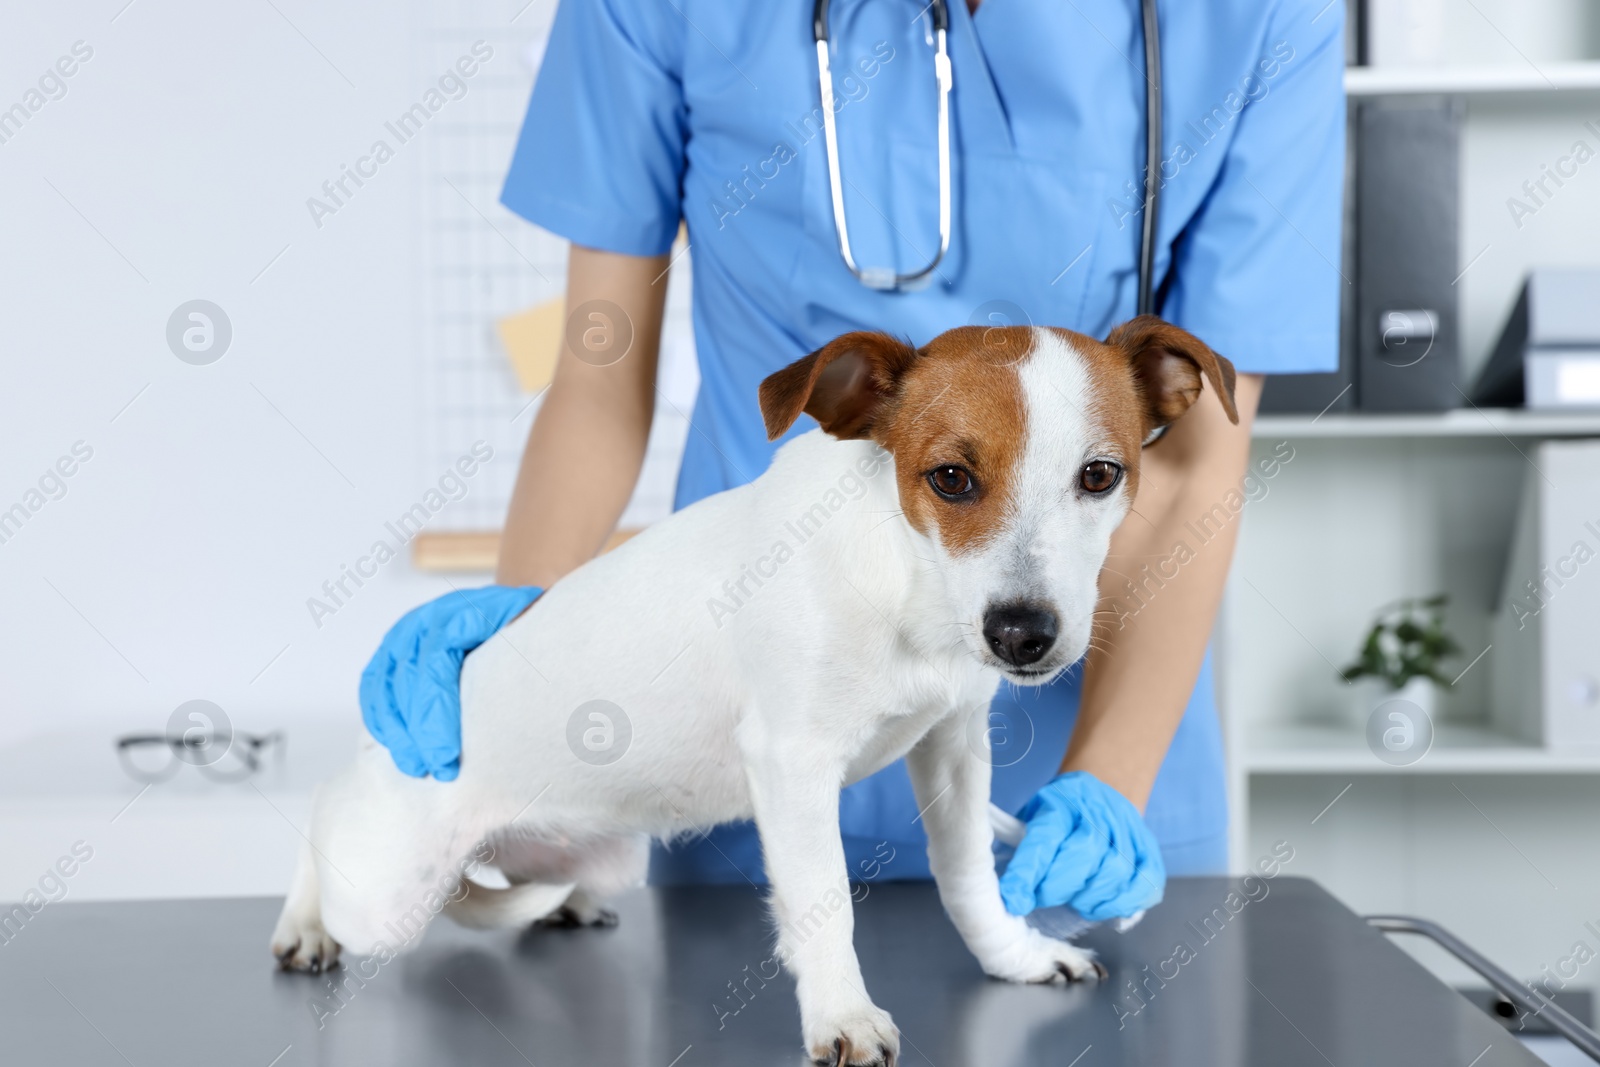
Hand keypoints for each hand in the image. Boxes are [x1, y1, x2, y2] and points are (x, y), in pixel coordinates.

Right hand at [359, 585, 542, 780]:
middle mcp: (424, 621)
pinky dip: (382, 722)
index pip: (437, 661)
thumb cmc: (524, 629)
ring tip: (417, 769)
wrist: (504, 610)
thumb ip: (534, 650)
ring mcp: (402, 637)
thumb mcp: (535, 630)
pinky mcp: (388, 656)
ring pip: (385, 687)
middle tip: (437, 772)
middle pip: (408, 679)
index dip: (437, 712)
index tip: (448, 755)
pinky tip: (398, 750)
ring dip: (397, 733)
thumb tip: (550, 691)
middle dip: (419, 732)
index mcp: (461, 611)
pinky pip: (373, 690)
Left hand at [998, 771, 1165, 921]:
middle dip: (1058, 887)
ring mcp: (1128, 830)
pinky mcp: (1149, 850)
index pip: (1044, 838)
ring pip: (1114, 871)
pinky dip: (1122, 903)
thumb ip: (1021, 845)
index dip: (1027, 873)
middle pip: (1083, 854)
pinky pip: (1143, 883)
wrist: (1105, 787)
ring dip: (1090, 898)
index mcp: (1062, 802)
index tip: (1014, 900)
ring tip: (1075, 902)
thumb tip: (1002, 889)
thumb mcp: (1035, 815)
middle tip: (1043, 899)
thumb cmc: (1061, 813)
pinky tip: (1103, 907)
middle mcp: (1098, 812)